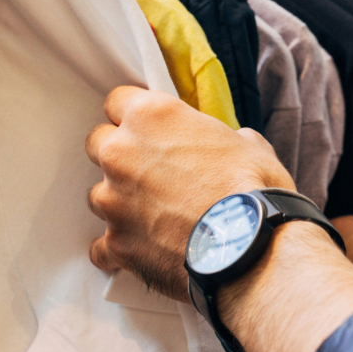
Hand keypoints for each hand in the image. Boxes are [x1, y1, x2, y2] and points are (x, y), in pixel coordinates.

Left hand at [85, 86, 294, 301]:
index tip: (149, 131)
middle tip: (151, 172)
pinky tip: (145, 250)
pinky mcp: (115, 243)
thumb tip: (232, 144)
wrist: (250, 249)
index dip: (135, 117)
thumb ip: (224, 138)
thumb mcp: (250, 145)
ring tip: (156, 218)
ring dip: (121, 203)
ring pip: (98, 196)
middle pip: (98, 144)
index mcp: (152, 117)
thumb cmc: (254, 193)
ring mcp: (113, 201)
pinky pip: (102, 247)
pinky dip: (119, 249)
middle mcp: (123, 153)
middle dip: (120, 157)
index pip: (117, 101)